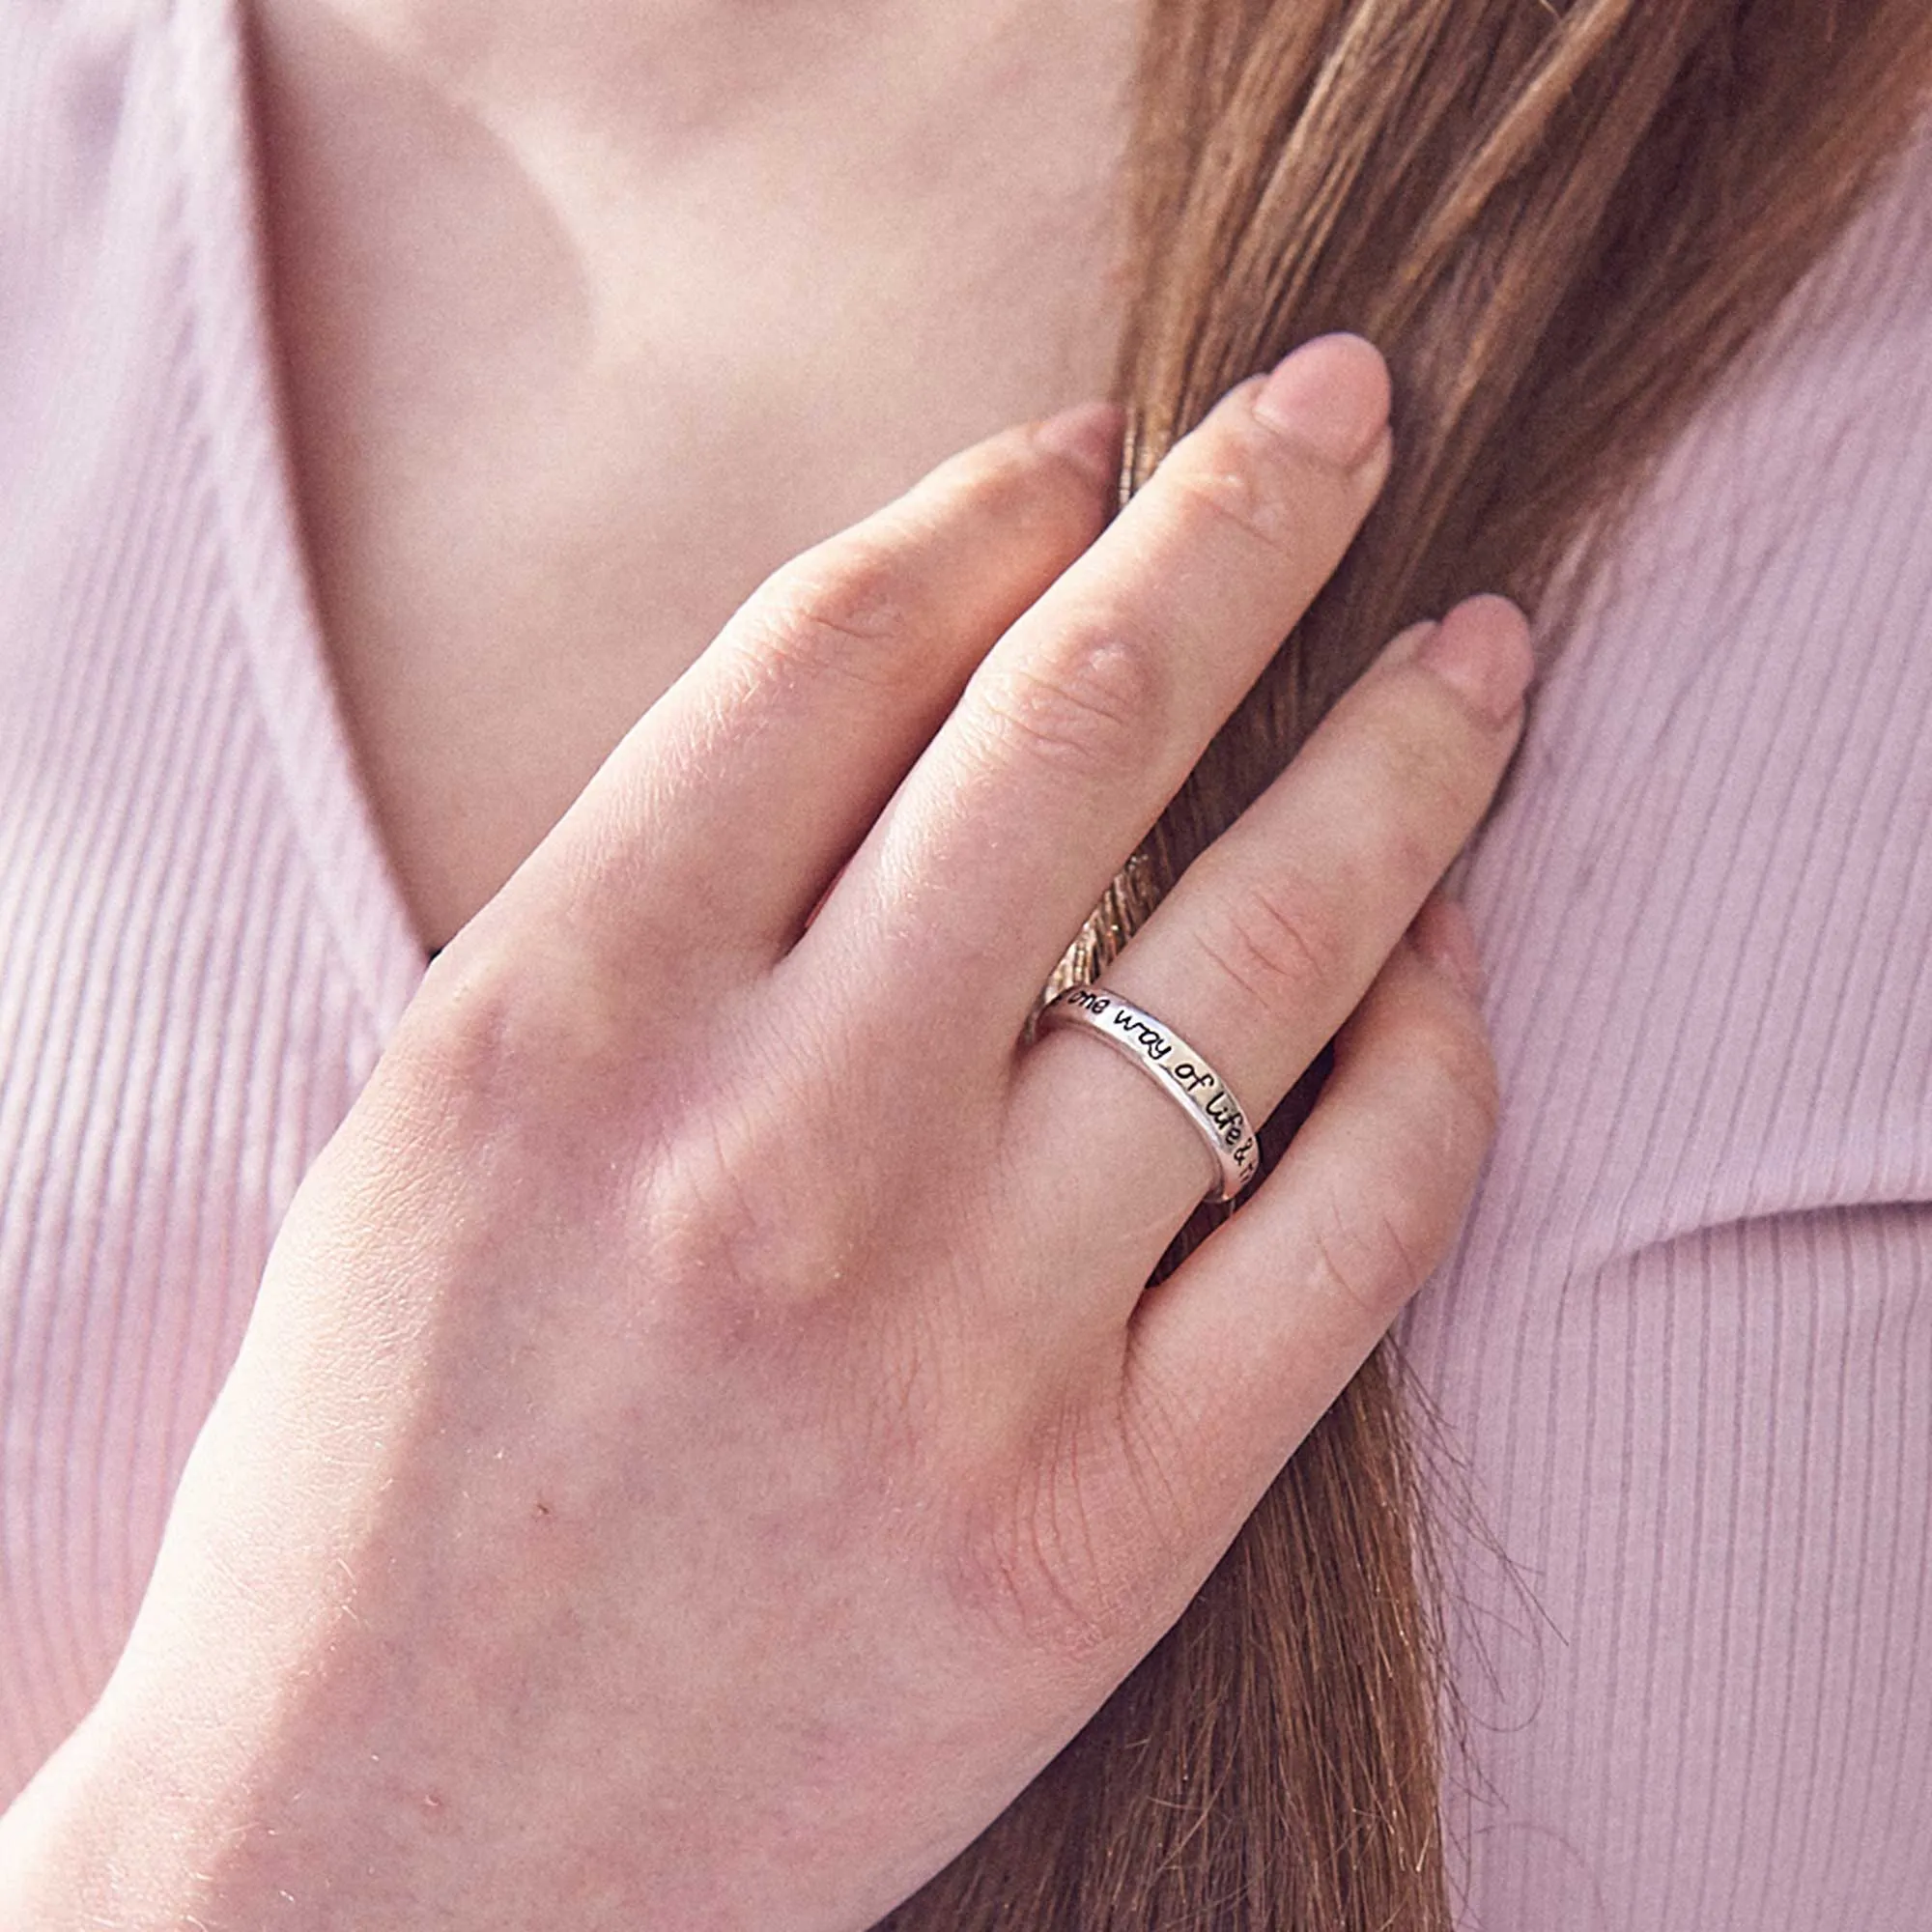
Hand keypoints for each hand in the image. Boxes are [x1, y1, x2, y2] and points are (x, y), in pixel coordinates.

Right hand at [0, 336, 1529, 1929]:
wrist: (385, 1855)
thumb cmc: (381, 1472)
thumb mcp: (447, 1117)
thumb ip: (664, 898)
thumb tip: (924, 698)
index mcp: (564, 1009)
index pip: (838, 644)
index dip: (997, 499)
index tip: (1099, 441)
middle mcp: (775, 1141)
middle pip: (1080, 717)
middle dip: (1245, 517)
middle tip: (1345, 414)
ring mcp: (958, 1337)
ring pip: (1269, 943)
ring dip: (1406, 756)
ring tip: (1478, 656)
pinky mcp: (1103, 1526)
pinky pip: (1356, 1223)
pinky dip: (1435, 1059)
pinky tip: (1444, 971)